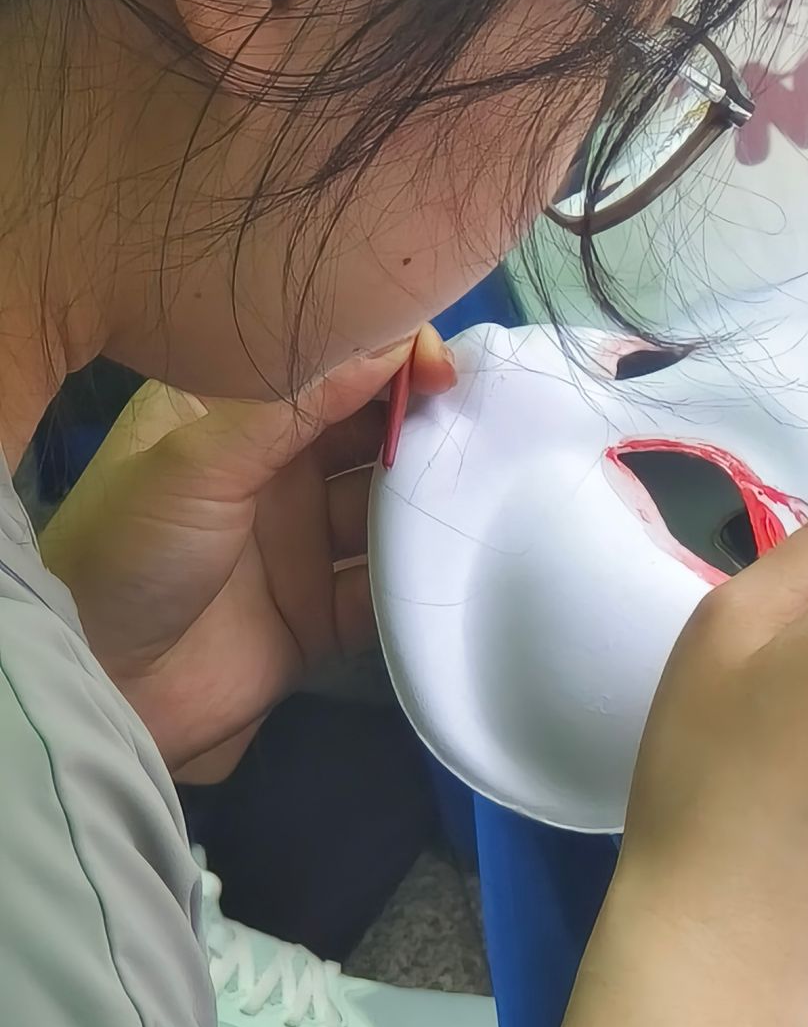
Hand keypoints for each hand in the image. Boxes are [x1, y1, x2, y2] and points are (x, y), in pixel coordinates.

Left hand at [38, 329, 455, 773]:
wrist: (103, 688)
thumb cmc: (130, 555)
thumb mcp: (199, 462)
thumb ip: (295, 403)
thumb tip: (390, 338)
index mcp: (232, 416)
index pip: (325, 367)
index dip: (387, 358)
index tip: (439, 372)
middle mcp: (274, 472)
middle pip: (370, 434)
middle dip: (424, 427)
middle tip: (484, 427)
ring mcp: (302, 544)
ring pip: (388, 509)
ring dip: (432, 501)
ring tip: (485, 493)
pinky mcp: (324, 613)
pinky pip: (389, 586)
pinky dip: (422, 577)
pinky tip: (461, 561)